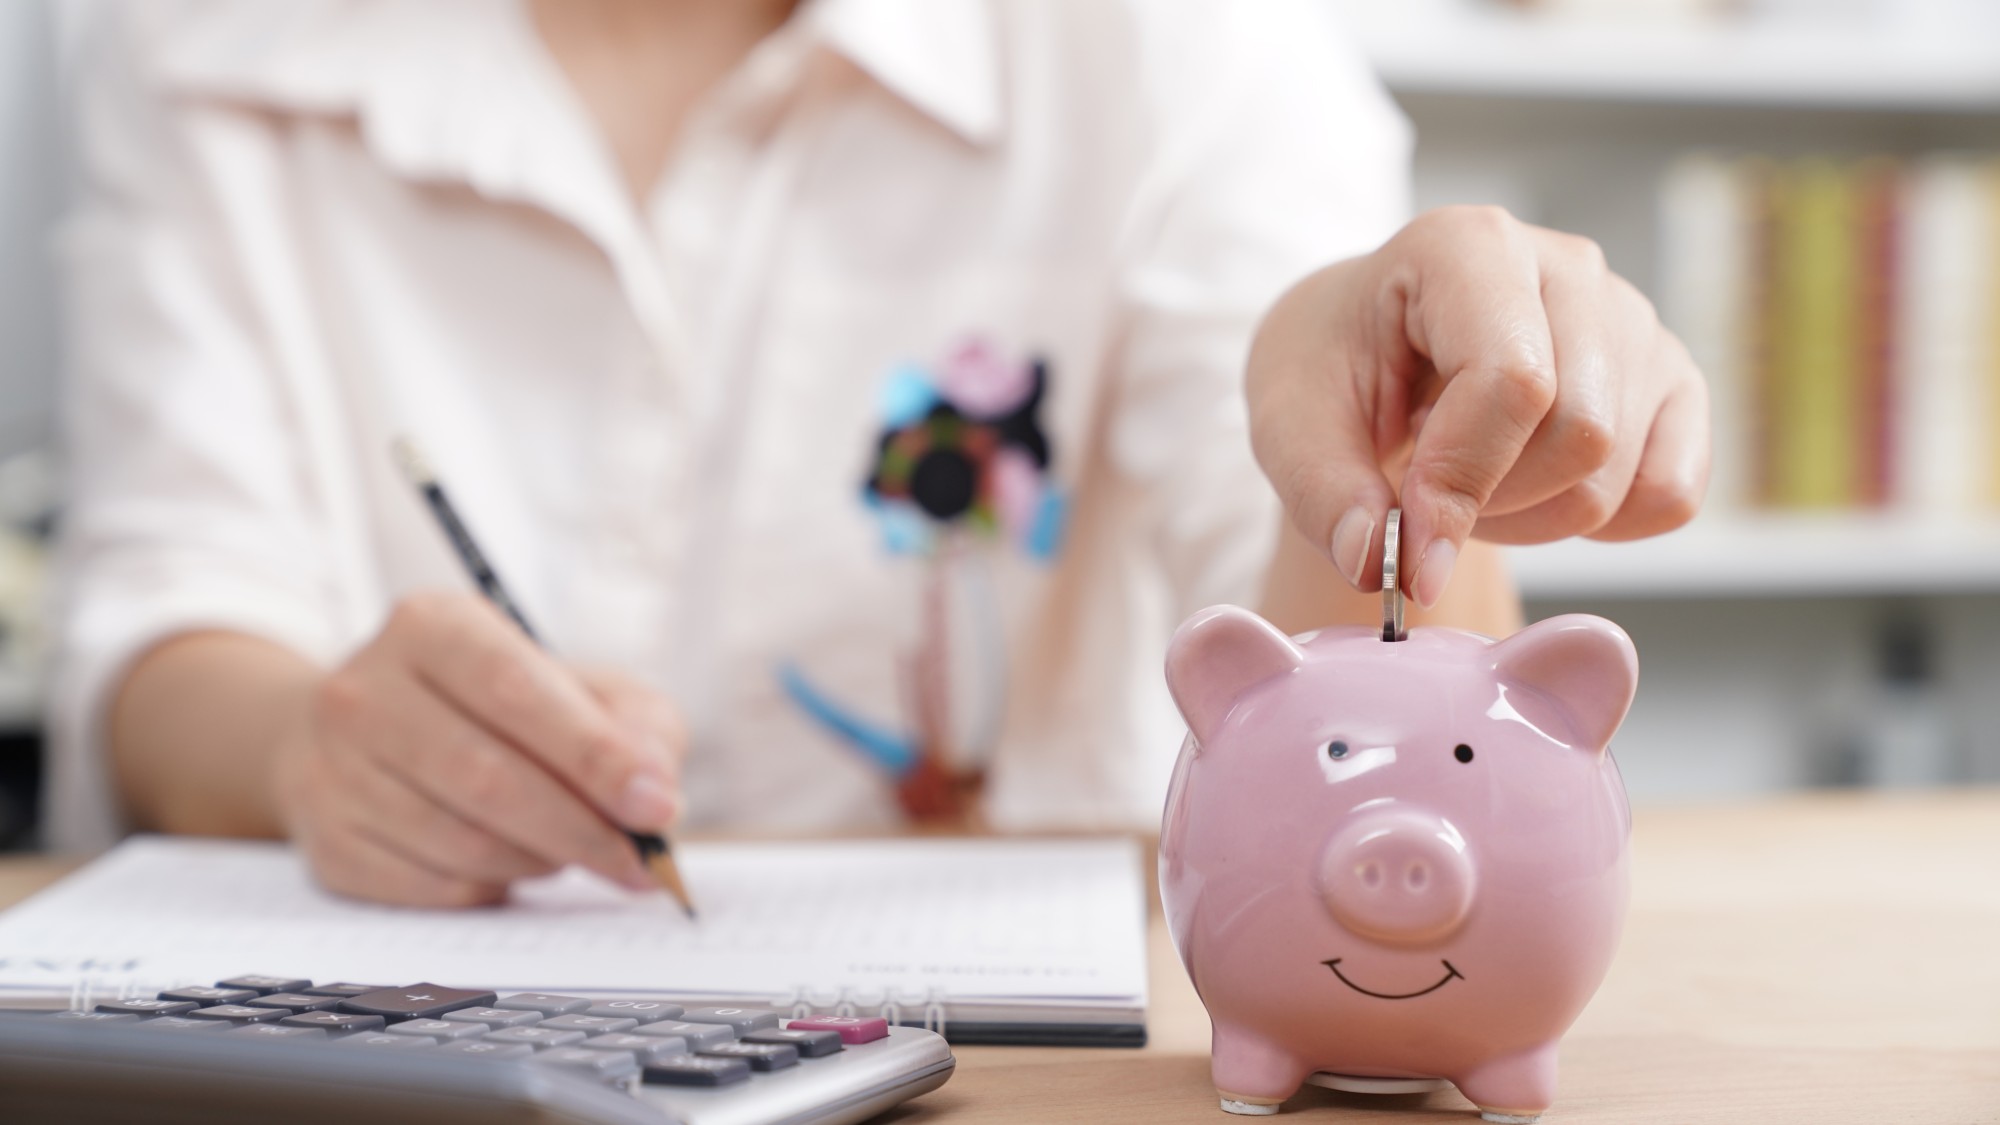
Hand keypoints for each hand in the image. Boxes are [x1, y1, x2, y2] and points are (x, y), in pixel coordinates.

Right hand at [271, 592, 685, 905]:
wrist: (367, 731)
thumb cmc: (499, 706)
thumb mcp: (576, 685)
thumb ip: (634, 725)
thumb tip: (656, 791)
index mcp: (431, 626)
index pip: (516, 692)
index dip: (593, 756)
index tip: (656, 807)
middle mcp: (364, 691)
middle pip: (487, 778)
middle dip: (582, 829)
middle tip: (642, 861)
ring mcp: (332, 770)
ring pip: (461, 842)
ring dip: (543, 859)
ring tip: (578, 849)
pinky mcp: (327, 843)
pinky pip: (433, 888)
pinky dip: (496, 886)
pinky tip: (518, 863)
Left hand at [1246, 206, 1708, 605]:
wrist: (1373, 353)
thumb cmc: (1333, 369)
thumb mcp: (1288, 422)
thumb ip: (1323, 495)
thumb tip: (1379, 562)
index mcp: (1468, 246)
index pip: (1514, 379)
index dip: (1464, 482)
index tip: (1410, 552)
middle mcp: (1569, 266)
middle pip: (1581, 432)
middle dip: (1492, 505)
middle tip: (1424, 502)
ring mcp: (1631, 321)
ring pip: (1619, 471)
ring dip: (1532, 520)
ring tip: (1467, 485)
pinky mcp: (1670, 381)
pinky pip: (1670, 494)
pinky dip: (1603, 527)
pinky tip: (1536, 493)